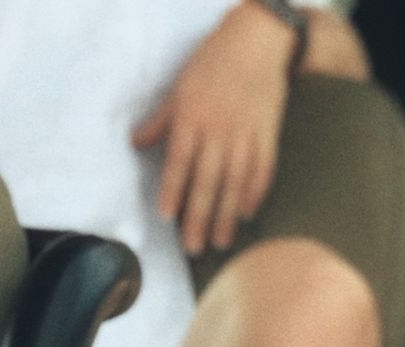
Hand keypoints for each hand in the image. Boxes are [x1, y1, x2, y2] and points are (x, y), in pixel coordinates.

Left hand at [133, 3, 293, 256]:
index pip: (180, 161)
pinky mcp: (268, 135)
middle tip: (194, 247)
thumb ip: (160, 120)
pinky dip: (255, 193)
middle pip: (208, 181)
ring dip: (227, 216)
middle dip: (200, 216)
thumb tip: (136, 143)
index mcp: (193, 117)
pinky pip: (262, 170)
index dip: (173, 190)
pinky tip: (248, 214)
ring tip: (221, 242)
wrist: (257, 41)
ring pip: (235, 183)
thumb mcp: (180, 87)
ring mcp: (245, 134)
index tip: (168, 217)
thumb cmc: (213, 63)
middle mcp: (218, 129)